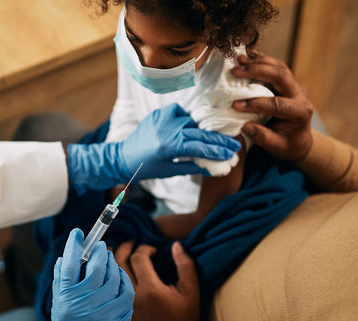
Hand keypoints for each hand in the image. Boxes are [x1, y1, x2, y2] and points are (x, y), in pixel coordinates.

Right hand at [46, 229, 134, 320]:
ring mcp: (105, 313)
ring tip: (109, 261)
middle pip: (97, 265)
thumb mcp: (58, 308)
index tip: (79, 234)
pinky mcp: (121, 319)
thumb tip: (67, 256)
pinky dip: (123, 280)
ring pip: (115, 276)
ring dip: (113, 264)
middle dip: (100, 251)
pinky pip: (126, 292)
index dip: (75, 244)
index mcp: (66, 300)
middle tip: (101, 246)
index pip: (70, 263)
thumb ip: (62, 282)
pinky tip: (119, 278)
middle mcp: (85, 305)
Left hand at [115, 241, 198, 320]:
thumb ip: (185, 264)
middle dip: (124, 248)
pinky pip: (111, 289)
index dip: (144, 248)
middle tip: (130, 243)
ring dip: (112, 260)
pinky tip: (113, 270)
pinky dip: (111, 276)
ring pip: (112, 276)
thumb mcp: (191, 290)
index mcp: (151, 289)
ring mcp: (125, 304)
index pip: (138, 258)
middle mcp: (134, 296)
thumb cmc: (184, 316)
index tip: (151, 249)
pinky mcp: (122, 310)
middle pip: (120, 263)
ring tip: (115, 251)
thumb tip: (176, 245)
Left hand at [120, 103, 240, 179]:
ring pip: (191, 122)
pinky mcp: (159, 113)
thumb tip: (213, 166)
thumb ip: (191, 166)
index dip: (217, 150)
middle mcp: (167, 129)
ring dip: (202, 131)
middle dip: (218, 141)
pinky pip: (179, 112)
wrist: (123, 156)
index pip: (200, 146)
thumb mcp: (169, 171)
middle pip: (200, 133)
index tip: (231, 153)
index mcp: (169, 145)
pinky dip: (185, 119)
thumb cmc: (146, 168)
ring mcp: (163, 118)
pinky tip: (188, 128)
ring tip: (215, 139)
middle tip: (233, 145)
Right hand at [231, 50, 313, 161]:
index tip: (235, 105)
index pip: (277, 104)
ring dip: (258, 62)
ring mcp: (294, 86)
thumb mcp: (277, 147)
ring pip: (279, 67)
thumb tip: (246, 126)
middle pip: (280, 76)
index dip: (255, 104)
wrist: (298, 140)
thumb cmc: (287, 145)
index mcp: (300, 112)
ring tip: (239, 59)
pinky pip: (276, 66)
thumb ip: (263, 138)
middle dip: (257, 71)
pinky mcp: (287, 82)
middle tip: (236, 71)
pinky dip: (262, 59)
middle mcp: (300, 95)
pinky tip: (248, 55)